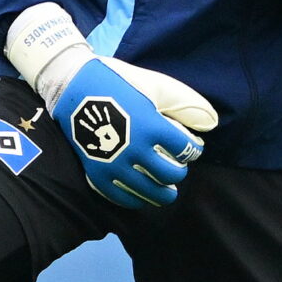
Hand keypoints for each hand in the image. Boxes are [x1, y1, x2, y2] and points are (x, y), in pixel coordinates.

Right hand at [4, 4, 218, 208]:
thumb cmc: (118, 82)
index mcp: (152, 127)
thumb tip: (210, 124)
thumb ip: (187, 103)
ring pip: (150, 192)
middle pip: (171, 175)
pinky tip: (142, 193)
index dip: (194, 150)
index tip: (191, 147)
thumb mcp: (156, 85)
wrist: (72, 85)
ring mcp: (115, 165)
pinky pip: (123, 198)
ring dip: (163, 192)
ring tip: (166, 188)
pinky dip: (137, 199)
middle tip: (177, 167)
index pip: (187, 151)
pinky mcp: (98, 173)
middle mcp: (136, 150)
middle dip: (179, 172)